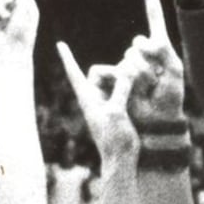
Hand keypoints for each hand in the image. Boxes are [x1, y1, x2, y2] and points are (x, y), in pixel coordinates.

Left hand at [56, 41, 137, 165]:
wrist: (122, 160)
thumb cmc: (115, 139)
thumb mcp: (117, 111)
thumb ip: (121, 88)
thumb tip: (127, 69)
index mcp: (87, 98)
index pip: (74, 73)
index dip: (68, 57)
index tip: (59, 43)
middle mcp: (95, 97)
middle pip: (101, 71)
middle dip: (115, 72)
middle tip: (132, 80)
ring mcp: (107, 102)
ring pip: (115, 78)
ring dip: (126, 79)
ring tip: (140, 87)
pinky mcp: (119, 107)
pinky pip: (124, 88)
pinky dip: (132, 86)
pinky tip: (143, 89)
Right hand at [123, 0, 187, 130]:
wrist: (159, 118)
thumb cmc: (170, 96)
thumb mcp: (173, 70)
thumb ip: (160, 50)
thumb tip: (138, 41)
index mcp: (159, 47)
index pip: (154, 20)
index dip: (150, 1)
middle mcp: (142, 51)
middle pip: (138, 45)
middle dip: (148, 63)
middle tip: (157, 81)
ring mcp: (128, 63)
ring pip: (129, 59)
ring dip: (141, 75)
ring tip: (148, 89)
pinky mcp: (118, 76)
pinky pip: (114, 67)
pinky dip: (122, 74)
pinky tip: (130, 87)